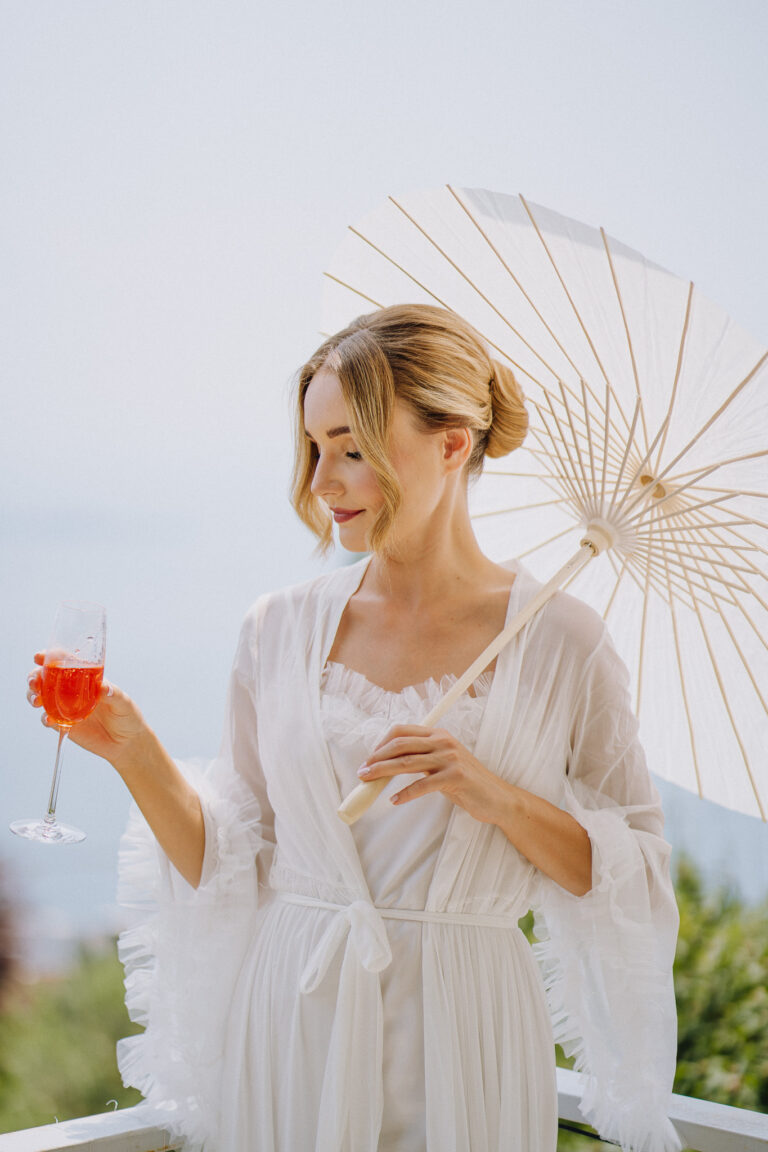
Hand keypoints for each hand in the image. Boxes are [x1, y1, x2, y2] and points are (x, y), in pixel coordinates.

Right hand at [27, 652, 145, 764]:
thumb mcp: (124, 702)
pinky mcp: (64, 725)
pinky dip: (45, 719)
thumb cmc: (127, 716)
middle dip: (34, 677)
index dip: (50, 657)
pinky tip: (48, 720)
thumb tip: (103, 687)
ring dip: (33, 696)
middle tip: (34, 682)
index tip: (39, 657)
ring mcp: (65, 707)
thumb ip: (114, 694)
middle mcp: (72, 690)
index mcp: (86, 677)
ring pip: (42, 697)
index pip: (65, 662)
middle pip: (46, 678)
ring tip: (36, 701)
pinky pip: (49, 719)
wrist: (126, 743)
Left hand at [357, 723, 507, 822]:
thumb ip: (421, 759)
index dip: (381, 744)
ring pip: (407, 762)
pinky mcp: (455, 776)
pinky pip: (423, 784)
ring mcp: (450, 758)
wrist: (496, 797)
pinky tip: (395, 800)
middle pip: (400, 744)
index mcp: (438, 735)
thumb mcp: (442, 764)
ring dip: (383, 772)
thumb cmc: (465, 782)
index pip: (402, 731)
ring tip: (368, 782)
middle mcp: (443, 742)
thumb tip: (387, 765)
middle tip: (362, 772)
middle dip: (377, 758)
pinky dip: (406, 793)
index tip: (369, 759)